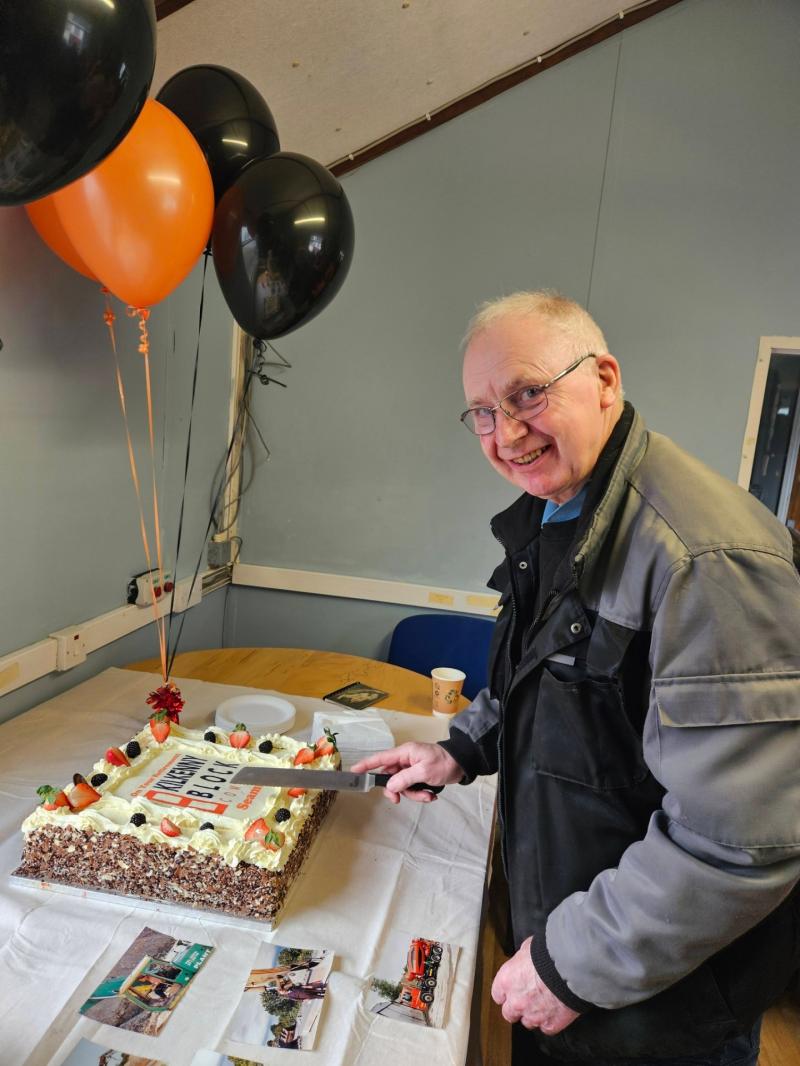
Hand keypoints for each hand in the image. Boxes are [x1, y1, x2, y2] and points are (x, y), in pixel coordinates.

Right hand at [350, 742, 464, 803]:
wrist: (462, 764)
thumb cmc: (444, 763)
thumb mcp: (424, 771)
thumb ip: (405, 779)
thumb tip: (390, 787)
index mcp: (404, 753)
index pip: (380, 759)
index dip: (366, 765)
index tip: (354, 772)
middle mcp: (405, 760)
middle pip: (390, 778)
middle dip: (396, 790)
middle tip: (398, 800)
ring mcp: (412, 769)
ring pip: (402, 786)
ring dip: (413, 794)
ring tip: (427, 796)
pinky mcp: (419, 777)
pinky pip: (413, 788)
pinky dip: (421, 794)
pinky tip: (431, 795)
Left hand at [491, 937, 579, 1034]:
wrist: (569, 968)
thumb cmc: (548, 954)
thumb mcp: (528, 947)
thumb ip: (522, 959)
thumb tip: (525, 959)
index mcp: (506, 980)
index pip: (498, 994)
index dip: (506, 993)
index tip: (511, 990)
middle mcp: (516, 1001)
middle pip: (509, 1013)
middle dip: (516, 1008)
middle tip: (527, 1000)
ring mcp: (533, 1015)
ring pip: (528, 1022)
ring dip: (533, 1015)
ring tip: (544, 1004)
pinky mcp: (550, 1024)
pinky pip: (546, 1028)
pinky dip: (550, 1021)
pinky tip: (555, 1011)